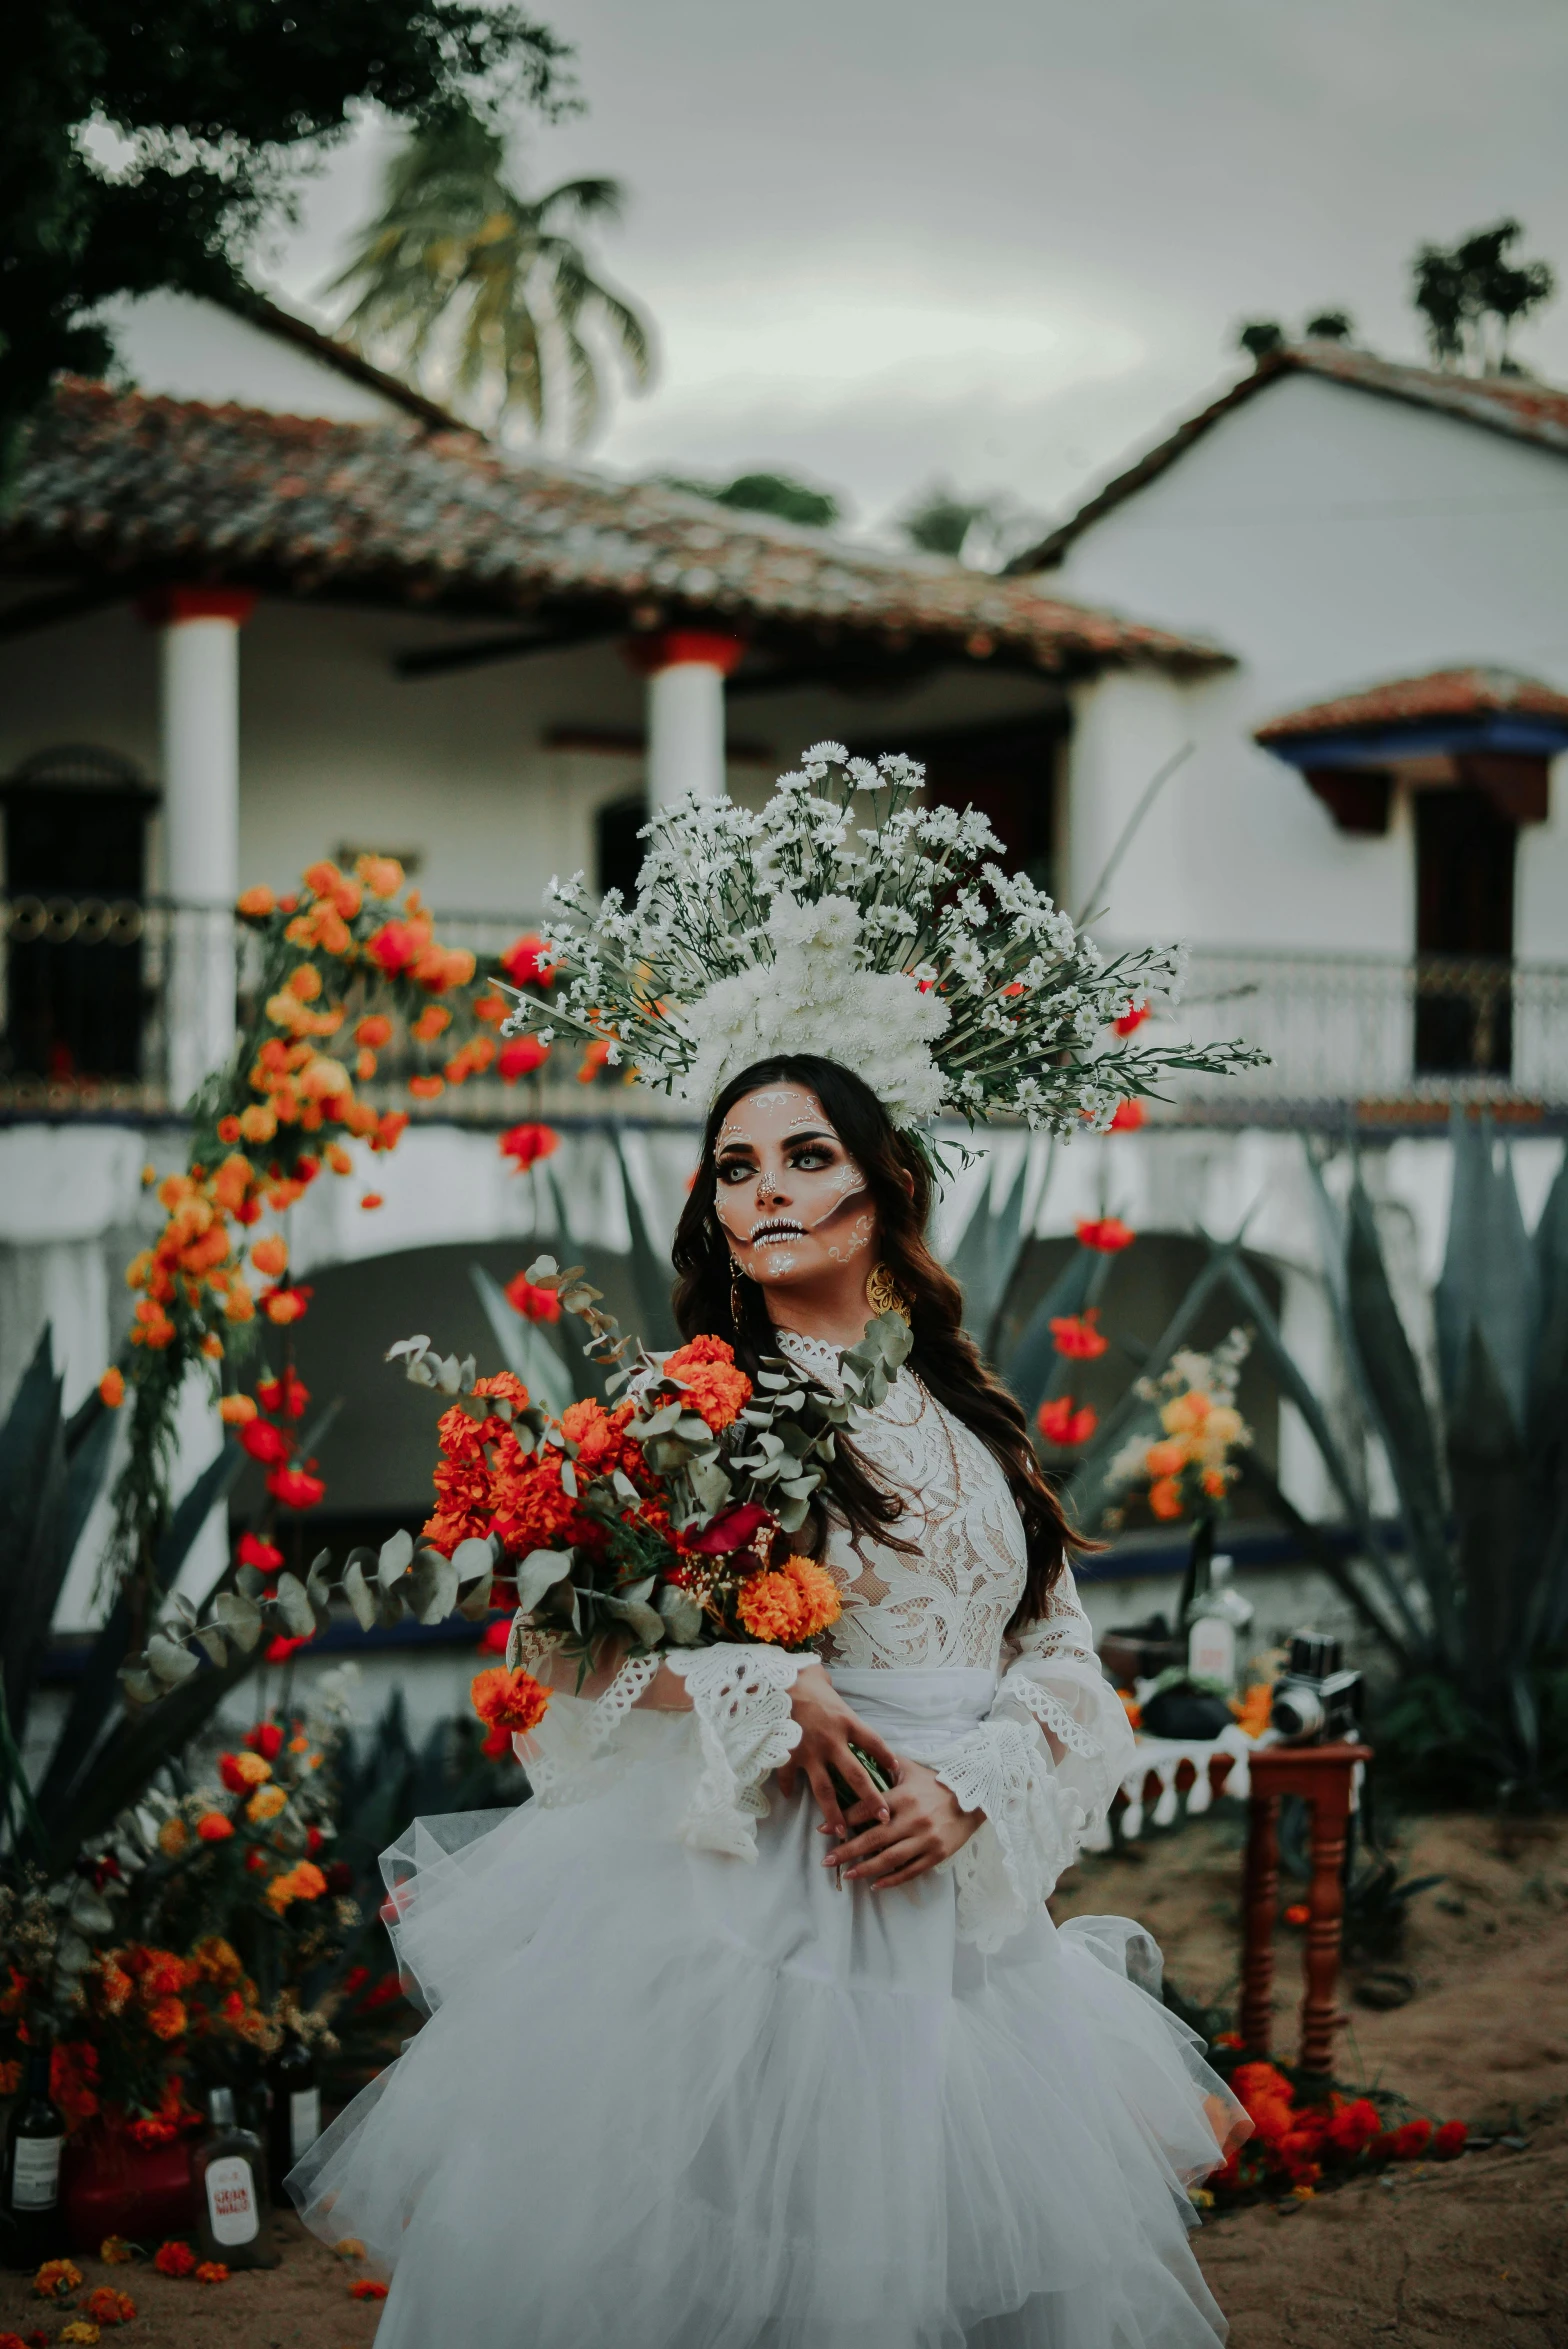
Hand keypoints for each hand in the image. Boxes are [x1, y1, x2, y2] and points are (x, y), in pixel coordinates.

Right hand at [776, 1664, 900, 1839]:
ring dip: (834, 1812)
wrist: (772, 1681)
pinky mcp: (788, 1756)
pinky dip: (788, 1788)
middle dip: (871, 1800)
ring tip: (841, 1830)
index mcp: (846, 1721)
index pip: (875, 1743)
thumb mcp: (823, 1680)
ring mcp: (809, 1752)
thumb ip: (830, 1689)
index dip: (887, 1758)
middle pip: (856, 1776)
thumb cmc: (800, 1677)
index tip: (896, 1770)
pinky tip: (789, 1796)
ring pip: (825, 1790)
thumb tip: (825, 1682)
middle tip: (883, 1818)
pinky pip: (788, 1778)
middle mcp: (832, 1741)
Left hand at [825, 1758, 979, 1892]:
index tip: (822, 1829)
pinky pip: (910, 1871)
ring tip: (847, 1875)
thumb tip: (861, 1755)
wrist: (975, 1797)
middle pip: (873, 1839)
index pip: (867, 1810)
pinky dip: (892, 1880)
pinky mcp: (937, 1854)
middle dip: (847, 1851)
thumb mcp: (912, 1769)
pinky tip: (875, 1884)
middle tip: (827, 1860)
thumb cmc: (938, 1782)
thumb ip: (886, 1764)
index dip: (843, 1820)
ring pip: (890, 1859)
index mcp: (903, 1797)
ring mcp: (925, 1839)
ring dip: (865, 1869)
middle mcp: (913, 1819)